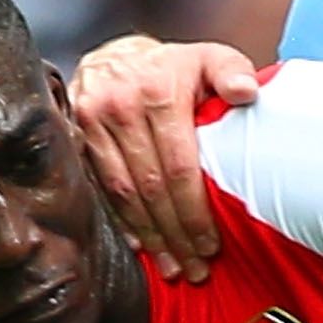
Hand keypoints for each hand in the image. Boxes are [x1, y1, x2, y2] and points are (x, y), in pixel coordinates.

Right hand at [69, 35, 257, 275]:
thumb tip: (247, 91)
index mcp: (159, 92)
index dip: (195, 211)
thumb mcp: (206, 57)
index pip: (179, 166)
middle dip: (176, 234)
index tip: (210, 243)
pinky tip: (139, 247)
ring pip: (124, 193)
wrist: (113, 55)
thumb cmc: (169, 66)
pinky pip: (100, 188)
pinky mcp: (75, 136)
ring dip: (150, 236)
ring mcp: (93, 122)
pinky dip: (120, 222)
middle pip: (152, 187)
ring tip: (172, 266)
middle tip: (195, 267)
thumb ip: (231, 70)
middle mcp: (121, 107)